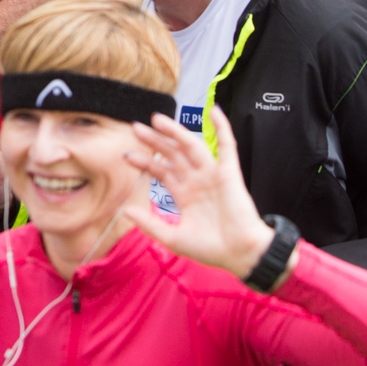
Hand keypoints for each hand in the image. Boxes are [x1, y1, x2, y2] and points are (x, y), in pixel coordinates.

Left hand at [123, 108, 276, 279]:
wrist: (240, 254)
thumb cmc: (211, 249)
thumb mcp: (174, 238)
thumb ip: (150, 224)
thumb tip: (126, 211)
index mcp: (185, 195)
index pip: (161, 171)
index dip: (145, 162)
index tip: (126, 155)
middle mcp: (197, 181)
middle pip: (172, 154)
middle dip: (155, 141)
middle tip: (136, 127)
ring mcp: (213, 175)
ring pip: (192, 146)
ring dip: (176, 131)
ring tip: (158, 119)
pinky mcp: (230, 172)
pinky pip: (228, 146)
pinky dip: (223, 127)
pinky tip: (214, 111)